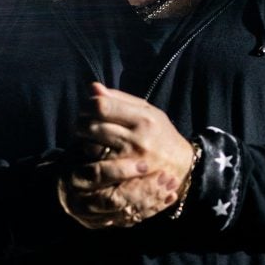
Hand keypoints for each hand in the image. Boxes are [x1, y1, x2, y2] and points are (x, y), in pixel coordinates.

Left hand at [58, 82, 197, 228]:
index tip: (88, 108)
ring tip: (90, 139)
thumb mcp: (147, 111)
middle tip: (83, 124)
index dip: (88, 105)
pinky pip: (96, 165)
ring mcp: (131, 160)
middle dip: (82, 123)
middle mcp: (138, 138)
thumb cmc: (160, 134)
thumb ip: (119, 99)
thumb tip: (92, 88)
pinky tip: (95, 154)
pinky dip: (91, 158)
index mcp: (143, 118)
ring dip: (84, 141)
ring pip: (91, 146)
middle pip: (92, 126)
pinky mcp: (125, 177)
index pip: (101, 106)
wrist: (182, 166)